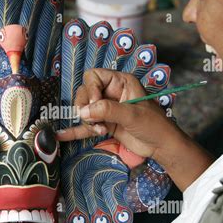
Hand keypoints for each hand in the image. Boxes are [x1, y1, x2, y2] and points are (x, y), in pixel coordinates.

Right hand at [57, 68, 213, 190]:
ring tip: (99, 130)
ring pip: (84, 110)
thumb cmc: (154, 125)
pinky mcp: (104, 124)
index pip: (94, 77)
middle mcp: (111, 93)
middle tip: (94, 121)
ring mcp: (106, 109)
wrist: (161, 146)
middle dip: (86, 108)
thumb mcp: (132, 114)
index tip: (94, 104)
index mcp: (120, 82)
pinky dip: (74, 131)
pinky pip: (86, 127)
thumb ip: (108, 110)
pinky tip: (60, 135)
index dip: (90, 89)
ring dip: (87, 122)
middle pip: (85, 93)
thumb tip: (85, 112)